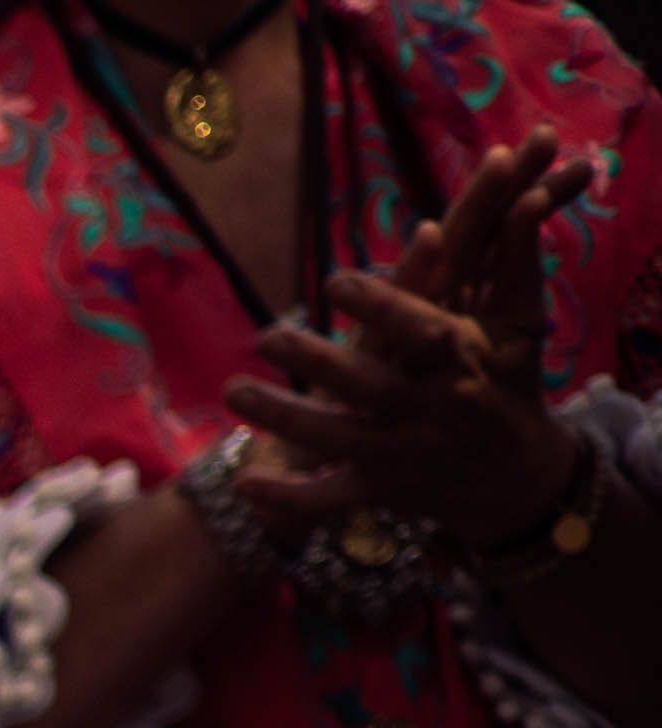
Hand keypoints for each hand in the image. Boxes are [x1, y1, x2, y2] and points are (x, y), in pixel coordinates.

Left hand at [232, 142, 585, 542]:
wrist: (515, 477)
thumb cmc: (511, 382)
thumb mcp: (521, 324)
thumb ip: (517, 263)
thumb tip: (527, 198)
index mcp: (463, 362)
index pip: (423, 332)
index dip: (383, 307)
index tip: (336, 281)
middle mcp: (429, 409)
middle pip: (367, 386)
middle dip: (317, 362)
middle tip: (265, 336)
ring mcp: (401, 453)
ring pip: (334, 436)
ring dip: (282, 416)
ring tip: (232, 390)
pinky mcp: (380, 490)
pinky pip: (327, 498)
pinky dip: (286, 498)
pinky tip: (242, 482)